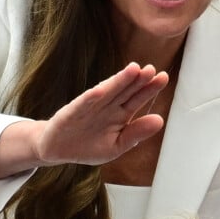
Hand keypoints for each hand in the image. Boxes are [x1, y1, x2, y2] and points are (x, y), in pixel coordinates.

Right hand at [33, 62, 167, 165]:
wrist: (56, 149)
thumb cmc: (89, 145)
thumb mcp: (117, 145)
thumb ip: (136, 133)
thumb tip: (160, 120)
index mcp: (120, 114)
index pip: (137, 98)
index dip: (150, 88)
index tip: (163, 77)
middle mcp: (107, 106)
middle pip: (125, 90)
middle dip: (137, 80)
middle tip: (151, 69)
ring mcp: (89, 107)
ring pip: (107, 92)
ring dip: (118, 81)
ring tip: (133, 70)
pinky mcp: (71, 113)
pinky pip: (82, 104)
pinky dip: (90, 98)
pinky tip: (100, 91)